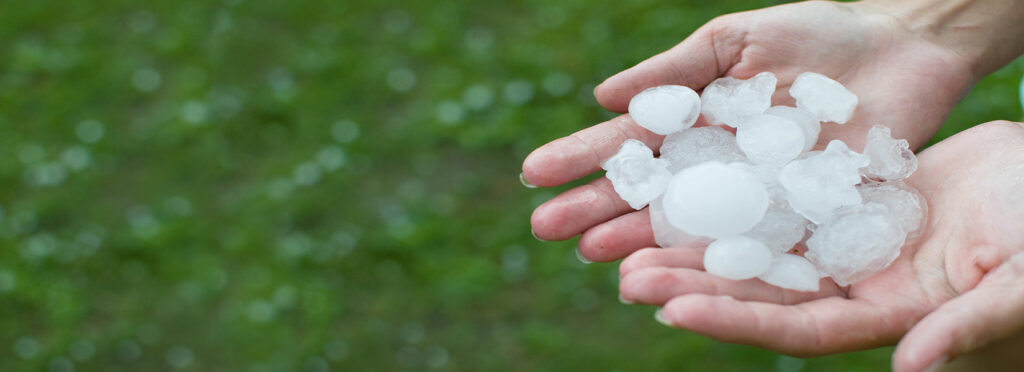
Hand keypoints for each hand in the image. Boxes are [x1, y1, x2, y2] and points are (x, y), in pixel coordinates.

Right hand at [523, 1, 974, 260]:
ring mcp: (753, 196)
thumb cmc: (817, 36)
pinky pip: (754, 244)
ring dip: (642, 243)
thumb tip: (602, 98)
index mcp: (694, 122)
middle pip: (647, 193)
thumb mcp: (737, 41)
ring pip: (688, 226)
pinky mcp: (800, 219)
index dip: (582, 158)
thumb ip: (675, 71)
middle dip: (597, 210)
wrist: (903, 51)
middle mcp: (714, 166)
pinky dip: (715, 263)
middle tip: (547, 230)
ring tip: (599, 258)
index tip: (534, 174)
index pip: (628, 144)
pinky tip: (680, 276)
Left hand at [617, 121, 1023, 371]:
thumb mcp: (1020, 281)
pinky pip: (779, 200)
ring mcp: (847, 243)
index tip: (671, 309)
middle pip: (762, 291)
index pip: (798, 329)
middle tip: (625, 275)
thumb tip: (909, 369)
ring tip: (636, 240)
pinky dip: (737, 199)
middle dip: (695, 286)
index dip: (736, 322)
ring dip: (702, 246)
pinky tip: (691, 189)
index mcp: (889, 315)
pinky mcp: (845, 201)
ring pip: (761, 247)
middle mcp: (856, 285)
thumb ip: (967, 323)